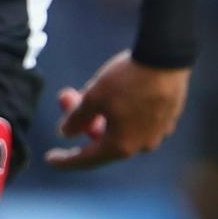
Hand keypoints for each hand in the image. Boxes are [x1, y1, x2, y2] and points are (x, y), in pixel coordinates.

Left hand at [44, 53, 188, 169]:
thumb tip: (66, 133)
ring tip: (88, 92)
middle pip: (103, 141)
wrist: (167, 58)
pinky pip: (137, 122)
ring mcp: (158, 133)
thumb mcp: (93, 97)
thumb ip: (77, 119)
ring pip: (120, 130)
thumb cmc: (127, 80)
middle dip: (82, 123)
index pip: (86, 159)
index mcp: (121, 146)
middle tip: (68, 100)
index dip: (65, 160)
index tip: (49, 159)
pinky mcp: (167, 119)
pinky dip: (121, 112)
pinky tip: (115, 93)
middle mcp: (142, 145)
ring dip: (101, 116)